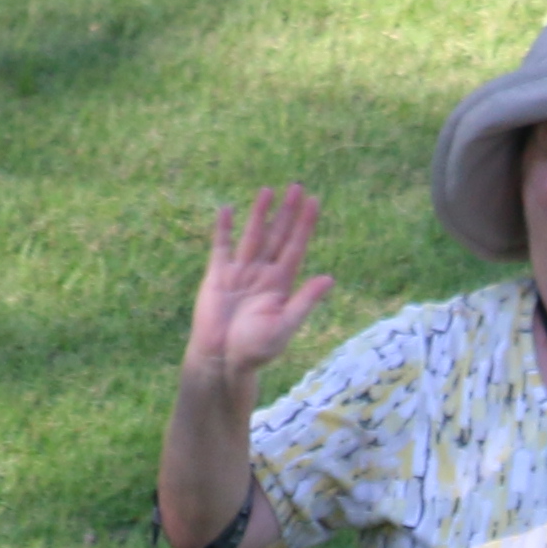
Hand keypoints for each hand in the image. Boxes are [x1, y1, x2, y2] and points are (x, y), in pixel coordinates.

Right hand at [188, 186, 333, 382]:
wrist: (221, 361)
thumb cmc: (255, 350)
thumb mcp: (284, 326)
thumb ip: (304, 301)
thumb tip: (329, 278)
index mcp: (281, 285)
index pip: (296, 247)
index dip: (305, 225)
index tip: (314, 202)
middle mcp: (263, 274)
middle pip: (277, 236)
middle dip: (287, 213)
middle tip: (297, 187)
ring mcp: (240, 273)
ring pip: (252, 236)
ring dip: (260, 214)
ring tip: (269, 191)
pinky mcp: (217, 276)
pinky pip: (221, 247)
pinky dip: (224, 229)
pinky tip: (229, 210)